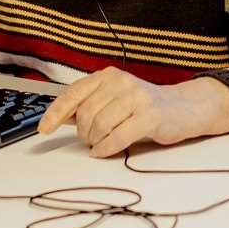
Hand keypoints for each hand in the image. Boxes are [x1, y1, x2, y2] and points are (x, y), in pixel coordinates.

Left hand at [37, 68, 228, 157]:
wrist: (184, 108)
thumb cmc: (144, 106)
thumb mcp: (114, 99)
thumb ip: (89, 105)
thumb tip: (59, 117)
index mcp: (108, 75)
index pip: (73, 93)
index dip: (55, 113)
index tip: (44, 129)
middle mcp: (121, 82)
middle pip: (85, 114)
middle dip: (83, 133)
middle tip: (89, 141)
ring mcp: (136, 97)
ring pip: (100, 126)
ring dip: (95, 142)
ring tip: (100, 145)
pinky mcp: (149, 115)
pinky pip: (118, 137)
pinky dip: (106, 149)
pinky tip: (103, 152)